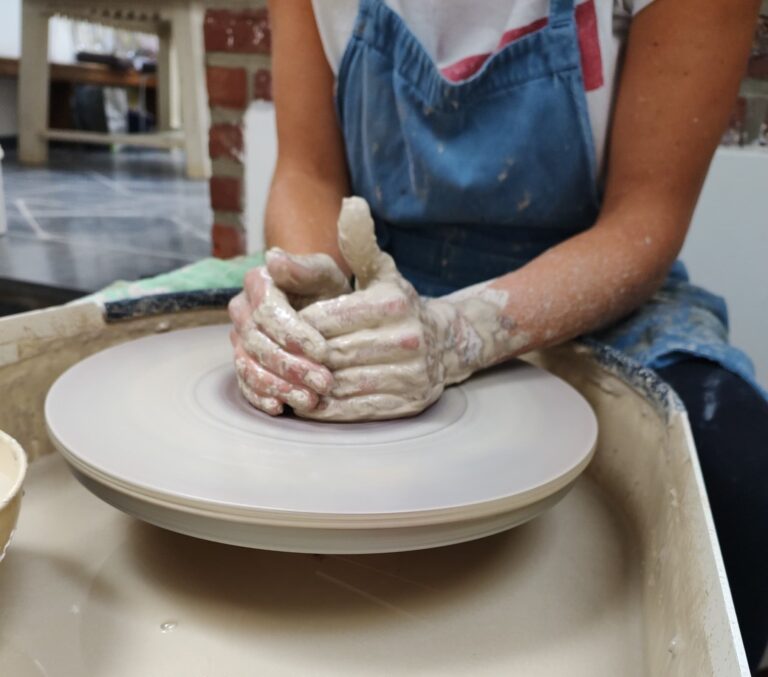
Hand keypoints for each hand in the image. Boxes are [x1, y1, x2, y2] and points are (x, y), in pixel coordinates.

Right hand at [229, 248, 350, 414]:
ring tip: (310, 400)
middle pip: (258, 344)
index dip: (294, 334)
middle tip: (323, 382)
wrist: (324, 309)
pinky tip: (282, 407)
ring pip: (249, 367)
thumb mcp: (324, 274)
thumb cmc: (326, 289)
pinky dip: (262, 398)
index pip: (268, 312)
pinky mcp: (243, 364)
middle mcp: (241, 311)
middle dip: (292, 366)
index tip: (323, 351)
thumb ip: (304, 267)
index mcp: (257, 283)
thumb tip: (274, 258)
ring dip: (280, 386)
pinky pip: (245, 385)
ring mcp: (239, 340)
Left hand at [298, 197, 520, 420]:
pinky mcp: (409, 403)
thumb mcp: (382, 271)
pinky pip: (356, 409)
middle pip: (330, 353)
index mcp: (391, 302)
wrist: (446, 344)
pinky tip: (312, 399)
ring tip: (289, 379)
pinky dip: (328, 408)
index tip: (282, 329)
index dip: (297, 326)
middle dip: (300, 357)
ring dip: (308, 385)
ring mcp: (410, 374)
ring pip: (340, 384)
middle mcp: (406, 338)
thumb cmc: (399, 305)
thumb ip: (360, 243)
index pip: (324, 319)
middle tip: (277, 359)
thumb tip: (350, 204)